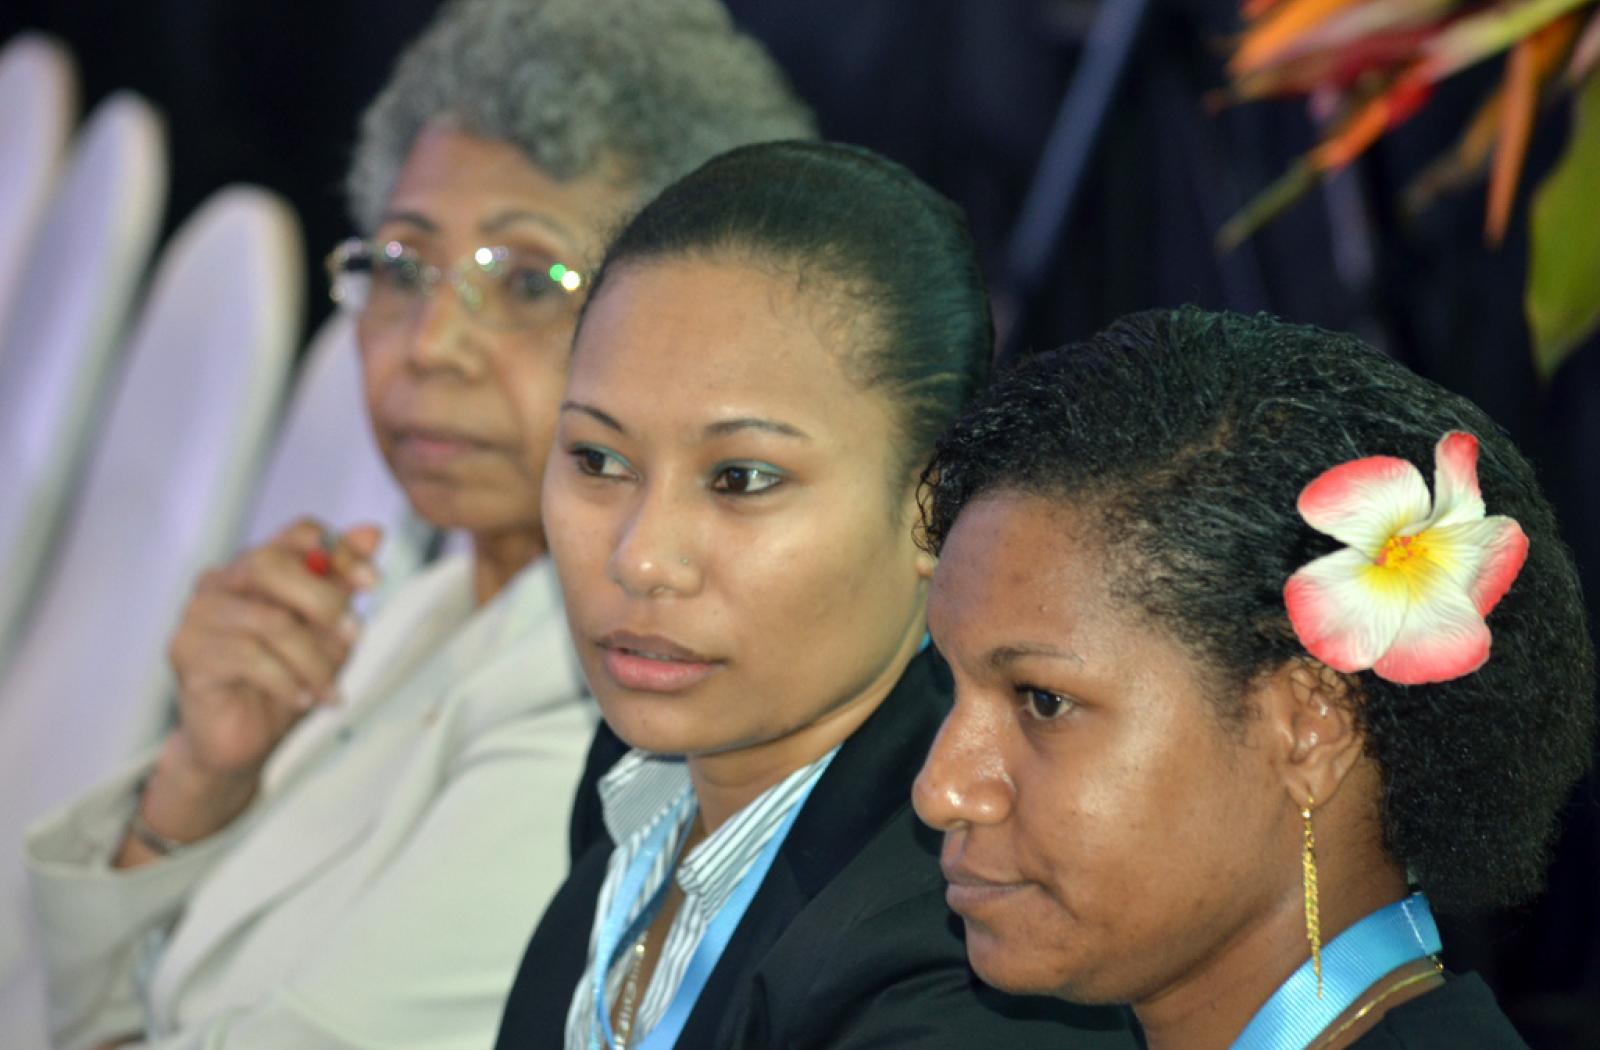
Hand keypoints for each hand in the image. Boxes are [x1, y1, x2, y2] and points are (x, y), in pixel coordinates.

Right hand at [151, 520, 381, 834]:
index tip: (373, 583)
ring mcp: (199, 614)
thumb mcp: (329, 631)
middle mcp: (222, 580)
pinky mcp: (186, 651)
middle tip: (354, 636)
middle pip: (270, 564)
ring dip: (312, 660)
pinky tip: (301, 699)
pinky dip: (287, 681)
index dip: (340, 552)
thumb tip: (373, 532)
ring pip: (268, 621)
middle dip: (322, 600)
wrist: (244, 740)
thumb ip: (343, 583)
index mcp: (258, 565)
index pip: (298, 534)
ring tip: (328, 689)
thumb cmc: (287, 678)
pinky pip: (248, 658)